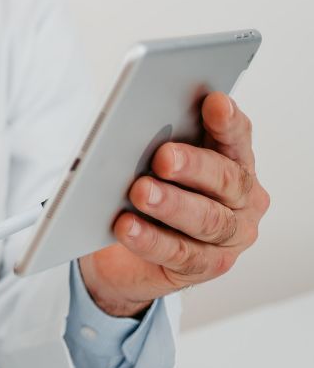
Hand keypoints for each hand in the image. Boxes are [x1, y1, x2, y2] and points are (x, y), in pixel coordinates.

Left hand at [80, 92, 269, 316]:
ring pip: (206, 219)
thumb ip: (155, 141)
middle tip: (163, 157)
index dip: (227, 121)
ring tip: (141, 192)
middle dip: (194, 166)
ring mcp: (229, 236)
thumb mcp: (152, 162)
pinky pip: (179, 253)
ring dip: (171, 204)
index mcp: (233, 161)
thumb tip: (136, 123)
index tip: (214, 102)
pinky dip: (150, 239)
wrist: (129, 253)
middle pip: (224, 179)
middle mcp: (242, 198)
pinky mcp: (206, 265)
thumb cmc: (148, 191)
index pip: (236, 137)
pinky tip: (126, 227)